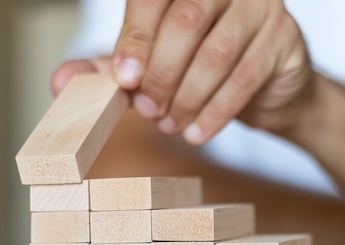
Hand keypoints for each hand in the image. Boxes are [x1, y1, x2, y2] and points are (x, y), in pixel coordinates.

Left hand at [112, 0, 311, 143]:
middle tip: (149, 111)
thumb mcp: (154, 67)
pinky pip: (245, 78)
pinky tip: (196, 133)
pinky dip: (215, 112)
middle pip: (186, 22)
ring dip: (188, 97)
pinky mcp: (284, 39)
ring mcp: (262, 7)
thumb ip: (111, 69)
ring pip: (217, 53)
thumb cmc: (206, 72)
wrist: (268, 92)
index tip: (124, 80)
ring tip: (171, 125)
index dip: (136, 38)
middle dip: (162, 74)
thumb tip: (61, 82)